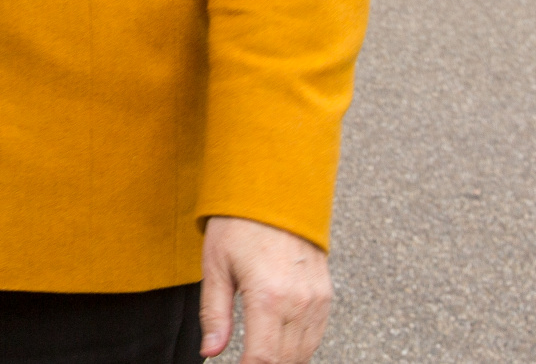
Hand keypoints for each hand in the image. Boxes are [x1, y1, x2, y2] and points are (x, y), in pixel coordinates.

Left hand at [201, 216, 330, 362]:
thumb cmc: (240, 222)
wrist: (276, 190)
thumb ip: (214, 314)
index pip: (264, 359)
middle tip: (243, 361)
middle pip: (286, 361)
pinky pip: (316, 335)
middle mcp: (298, 302)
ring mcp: (316, 300)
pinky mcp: (325, 295)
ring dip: (283, 360)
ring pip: (304, 352)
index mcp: (268, 297)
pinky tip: (280, 345)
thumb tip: (210, 350)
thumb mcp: (215, 266)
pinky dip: (298, 347)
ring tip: (258, 356)